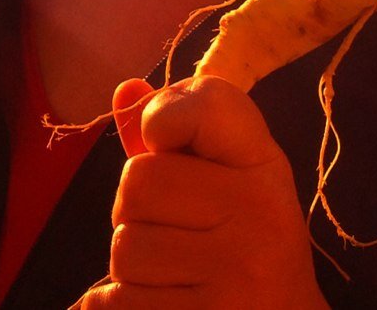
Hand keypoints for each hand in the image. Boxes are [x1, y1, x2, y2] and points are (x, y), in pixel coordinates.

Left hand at [78, 75, 327, 308]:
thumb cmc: (244, 251)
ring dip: (130, 269)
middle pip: (137, 181)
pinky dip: (118, 308)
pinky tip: (161, 306)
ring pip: (122, 248)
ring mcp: (235, 276)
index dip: (164, 116)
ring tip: (173, 278)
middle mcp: (259, 215)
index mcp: (265, 169)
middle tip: (172, 234)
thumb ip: (174, 134)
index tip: (165, 144)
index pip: (207, 102)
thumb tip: (125, 88)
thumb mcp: (226, 184)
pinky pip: (111, 303)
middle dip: (136, 210)